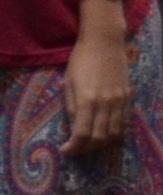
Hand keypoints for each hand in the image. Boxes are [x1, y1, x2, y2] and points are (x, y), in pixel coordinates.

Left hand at [64, 20, 132, 155]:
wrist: (104, 44)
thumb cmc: (80, 61)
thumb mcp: (68, 83)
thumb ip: (71, 106)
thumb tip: (73, 127)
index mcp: (87, 100)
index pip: (82, 133)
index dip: (74, 146)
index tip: (65, 151)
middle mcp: (106, 103)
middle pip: (100, 137)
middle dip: (86, 148)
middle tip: (76, 150)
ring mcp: (119, 101)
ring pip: (114, 133)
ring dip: (101, 144)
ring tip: (89, 144)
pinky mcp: (127, 97)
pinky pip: (123, 122)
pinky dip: (114, 133)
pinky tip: (104, 134)